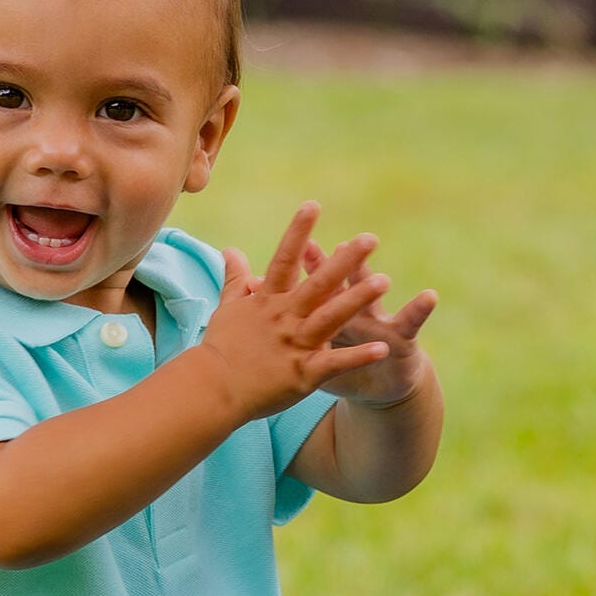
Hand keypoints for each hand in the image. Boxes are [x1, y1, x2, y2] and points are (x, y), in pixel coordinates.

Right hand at [199, 202, 393, 422]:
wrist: (211, 390)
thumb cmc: (219, 349)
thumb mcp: (227, 308)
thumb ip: (234, 278)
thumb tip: (230, 249)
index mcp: (268, 301)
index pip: (284, 259)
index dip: (298, 231)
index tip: (313, 205)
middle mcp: (284, 318)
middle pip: (318, 284)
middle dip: (345, 260)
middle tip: (370, 239)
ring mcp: (294, 345)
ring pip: (331, 317)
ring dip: (357, 299)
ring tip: (384, 282)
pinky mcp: (302, 374)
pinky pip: (335, 363)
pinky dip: (358, 357)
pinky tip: (382, 349)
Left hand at [294, 232, 435, 405]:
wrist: (380, 387)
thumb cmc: (339, 366)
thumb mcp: (309, 350)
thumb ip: (285, 325)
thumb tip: (256, 296)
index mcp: (328, 311)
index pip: (316, 284)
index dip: (310, 267)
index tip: (301, 245)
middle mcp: (354, 310)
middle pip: (343, 285)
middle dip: (343, 265)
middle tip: (341, 244)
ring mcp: (379, 322)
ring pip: (375, 299)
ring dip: (376, 285)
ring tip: (381, 270)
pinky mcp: (402, 339)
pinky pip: (411, 323)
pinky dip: (420, 309)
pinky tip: (430, 295)